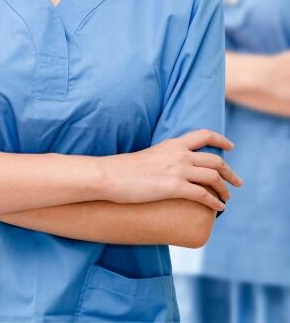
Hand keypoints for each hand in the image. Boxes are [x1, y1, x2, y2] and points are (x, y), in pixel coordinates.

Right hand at [102, 130, 242, 210]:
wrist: (107, 175)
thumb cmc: (119, 169)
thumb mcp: (145, 157)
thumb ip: (159, 159)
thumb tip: (162, 169)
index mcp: (172, 144)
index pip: (204, 135)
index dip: (221, 140)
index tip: (230, 146)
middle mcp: (179, 155)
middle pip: (216, 161)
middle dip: (230, 173)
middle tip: (237, 182)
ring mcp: (178, 170)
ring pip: (214, 177)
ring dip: (225, 189)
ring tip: (227, 199)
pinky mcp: (174, 187)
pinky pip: (203, 195)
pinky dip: (215, 202)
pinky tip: (218, 208)